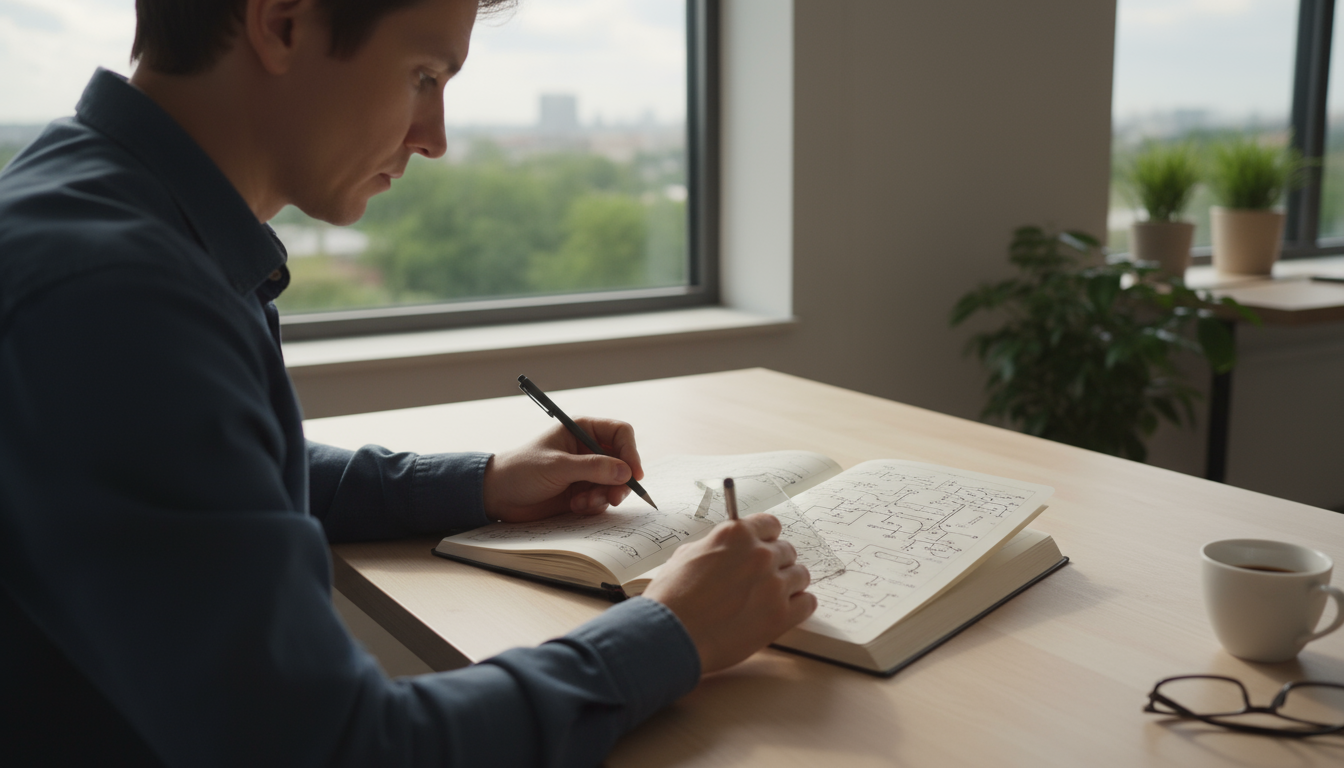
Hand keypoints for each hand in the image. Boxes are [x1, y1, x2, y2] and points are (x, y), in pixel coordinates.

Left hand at [482, 418, 644, 522]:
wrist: (498, 496)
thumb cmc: (521, 471)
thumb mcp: (557, 467)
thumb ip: (592, 468)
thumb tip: (626, 472)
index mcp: (582, 430)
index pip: (620, 433)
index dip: (630, 452)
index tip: (633, 474)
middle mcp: (588, 449)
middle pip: (623, 462)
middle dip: (620, 481)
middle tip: (613, 497)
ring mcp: (586, 472)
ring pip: (615, 484)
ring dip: (604, 496)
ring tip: (583, 503)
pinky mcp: (583, 492)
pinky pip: (602, 499)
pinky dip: (593, 505)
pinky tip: (574, 506)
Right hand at [643, 513, 815, 673]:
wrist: (670, 635)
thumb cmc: (671, 598)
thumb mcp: (687, 556)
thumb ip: (715, 548)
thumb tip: (725, 552)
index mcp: (737, 534)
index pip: (770, 525)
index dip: (766, 538)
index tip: (763, 547)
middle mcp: (760, 555)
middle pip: (787, 551)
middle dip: (776, 563)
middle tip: (762, 580)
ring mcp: (774, 585)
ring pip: (801, 575)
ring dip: (788, 585)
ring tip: (770, 599)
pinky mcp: (781, 615)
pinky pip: (808, 603)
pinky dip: (799, 606)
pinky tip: (784, 612)